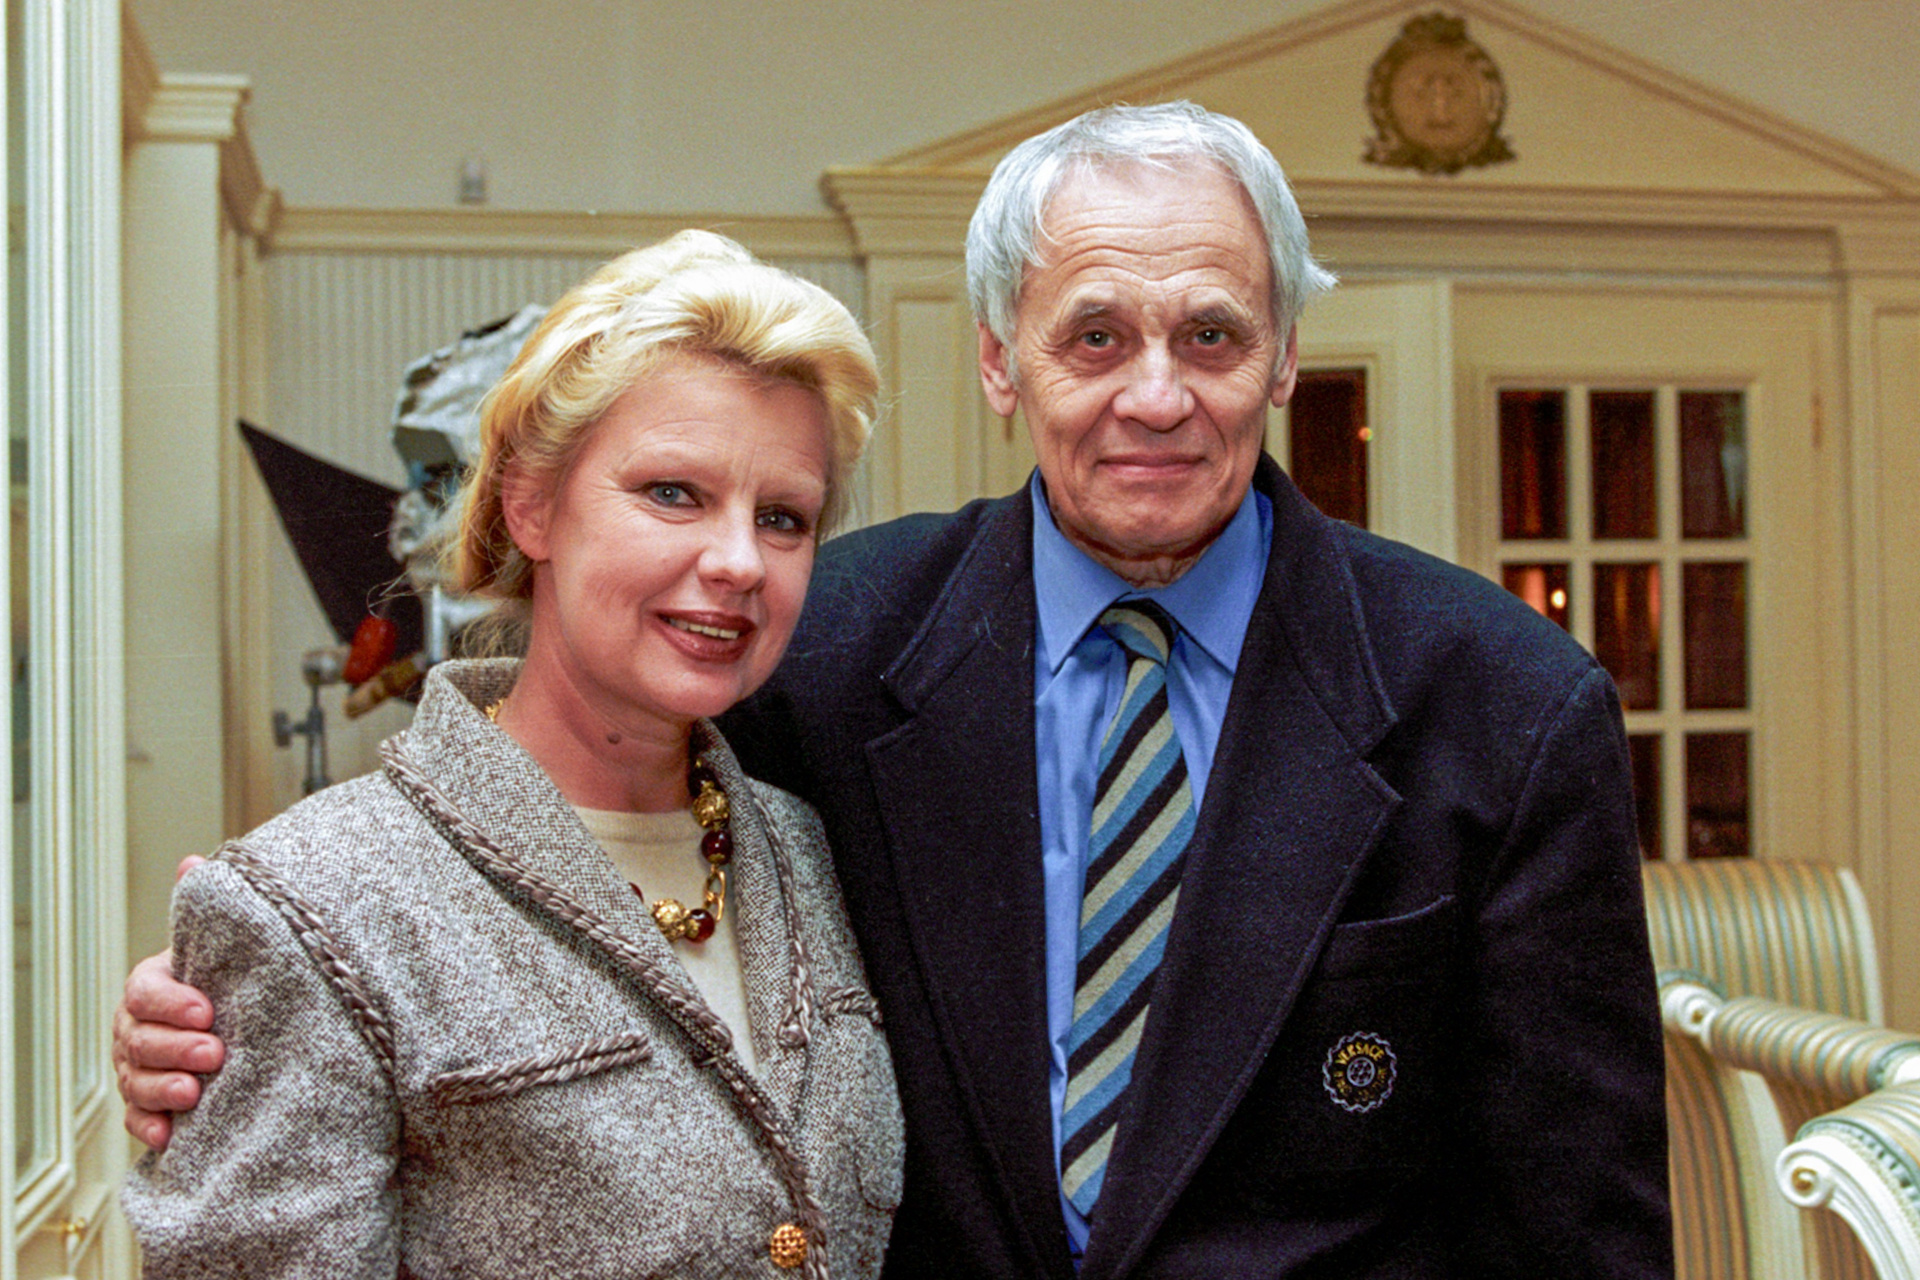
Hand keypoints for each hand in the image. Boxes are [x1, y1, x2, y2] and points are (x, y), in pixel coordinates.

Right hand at [115, 857, 224, 1150]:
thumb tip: (194, 862)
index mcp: (153, 985)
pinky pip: (138, 1117)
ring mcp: (139, 1066)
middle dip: (174, 1047)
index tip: (208, 1010)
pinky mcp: (151, 1103)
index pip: (145, 991)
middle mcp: (138, 1026)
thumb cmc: (230, 980)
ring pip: (135, 1078)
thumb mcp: (224, 949)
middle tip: (214, 1053)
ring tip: (193, 1094)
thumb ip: (210, 915)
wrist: (246, 1024)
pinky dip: (149, 1126)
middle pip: (138, 1039)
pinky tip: (169, 1134)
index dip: (171, 1002)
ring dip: (161, 1088)